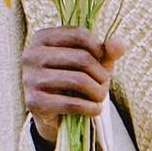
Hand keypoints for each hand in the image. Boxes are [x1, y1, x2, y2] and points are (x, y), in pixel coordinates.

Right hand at [22, 26, 128, 141]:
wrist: (54, 115)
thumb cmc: (73, 83)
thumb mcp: (91, 64)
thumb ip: (106, 52)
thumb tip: (121, 43)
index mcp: (42, 38)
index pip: (78, 34)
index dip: (99, 49)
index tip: (102, 62)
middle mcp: (31, 55)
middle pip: (81, 58)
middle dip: (101, 74)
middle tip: (104, 84)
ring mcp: (30, 79)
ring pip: (78, 80)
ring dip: (98, 92)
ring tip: (100, 97)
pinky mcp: (35, 102)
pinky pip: (72, 103)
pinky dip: (91, 108)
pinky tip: (95, 109)